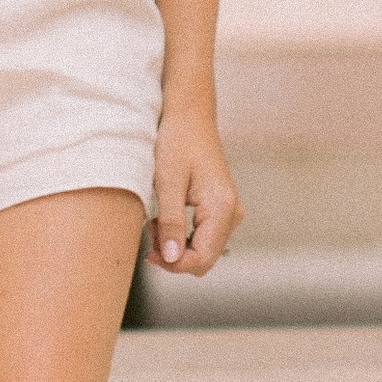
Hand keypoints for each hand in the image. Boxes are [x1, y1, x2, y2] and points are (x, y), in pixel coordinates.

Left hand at [148, 106, 237, 277]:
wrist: (189, 116)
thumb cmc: (177, 142)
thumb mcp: (167, 182)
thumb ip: (170, 222)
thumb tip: (171, 258)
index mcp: (222, 207)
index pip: (203, 259)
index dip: (174, 265)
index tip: (149, 254)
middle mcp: (232, 213)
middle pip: (204, 258)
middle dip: (174, 255)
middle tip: (150, 232)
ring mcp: (229, 212)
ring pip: (202, 250)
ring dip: (176, 244)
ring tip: (155, 221)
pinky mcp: (220, 209)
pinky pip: (202, 236)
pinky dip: (181, 235)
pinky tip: (164, 218)